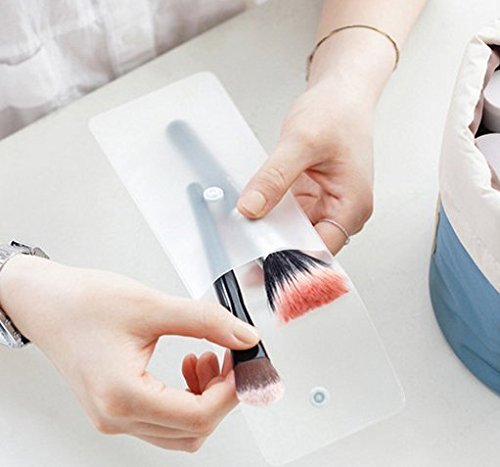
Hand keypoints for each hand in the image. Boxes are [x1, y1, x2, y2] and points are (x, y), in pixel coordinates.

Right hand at [0, 255, 258, 451]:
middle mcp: (116, 417)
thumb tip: (244, 337)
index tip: (245, 361)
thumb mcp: (152, 305)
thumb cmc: (84, 303)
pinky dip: (187, 397)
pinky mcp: (116, 408)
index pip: (198, 416)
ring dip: (205, 397)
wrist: (47, 302)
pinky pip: (165, 419)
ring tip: (206, 356)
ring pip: (181, 430)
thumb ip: (206, 321)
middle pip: (193, 429)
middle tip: (231, 356)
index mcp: (122, 395)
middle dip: (222, 394)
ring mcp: (114, 417)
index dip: (232, 390)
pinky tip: (189, 364)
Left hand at [238, 78, 373, 253]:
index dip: (291, 258)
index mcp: (352, 205)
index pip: (320, 249)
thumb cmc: (338, 114)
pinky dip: (270, 217)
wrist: (340, 96)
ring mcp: (324, 206)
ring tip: (245, 232)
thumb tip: (252, 207)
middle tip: (244, 249)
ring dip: (270, 234)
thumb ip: (274, 178)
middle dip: (275, 249)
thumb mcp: (301, 142)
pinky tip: (254, 213)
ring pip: (293, 234)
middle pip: (305, 246)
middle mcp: (341, 211)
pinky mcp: (310, 199)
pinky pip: (286, 217)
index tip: (260, 259)